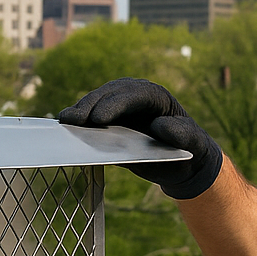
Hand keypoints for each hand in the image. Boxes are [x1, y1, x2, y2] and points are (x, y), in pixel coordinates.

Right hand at [58, 78, 223, 199]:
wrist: (182, 161)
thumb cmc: (189, 149)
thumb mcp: (192, 142)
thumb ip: (181, 133)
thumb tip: (159, 125)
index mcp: (155, 96)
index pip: (132, 95)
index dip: (114, 104)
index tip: (99, 119)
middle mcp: (134, 96)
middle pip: (109, 94)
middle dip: (90, 106)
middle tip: (72, 120)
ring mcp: (119, 106)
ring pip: (96, 102)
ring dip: (80, 111)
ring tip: (64, 122)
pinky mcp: (109, 119)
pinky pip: (92, 116)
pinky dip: (79, 121)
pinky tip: (65, 127)